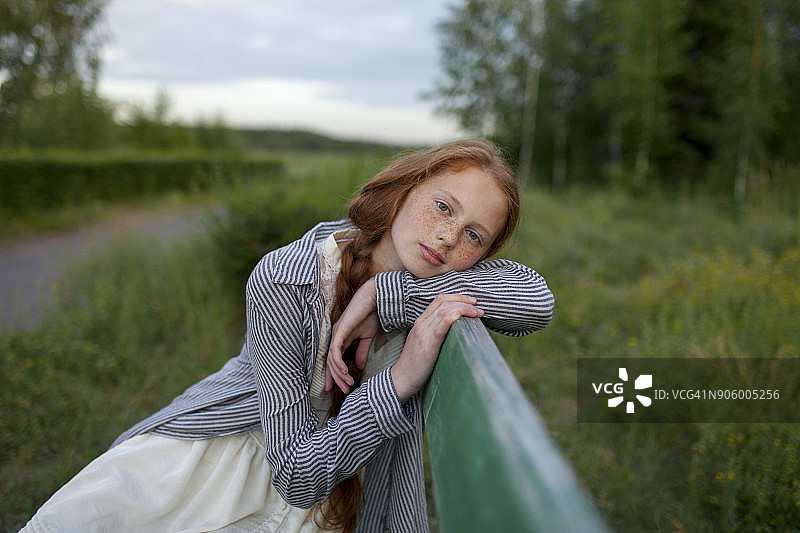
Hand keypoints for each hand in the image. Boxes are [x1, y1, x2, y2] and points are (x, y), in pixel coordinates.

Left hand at [325, 279, 378, 393]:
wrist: (374, 299)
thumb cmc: (370, 314)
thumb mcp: (367, 338)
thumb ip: (361, 351)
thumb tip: (360, 366)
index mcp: (341, 338)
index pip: (333, 360)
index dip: (333, 374)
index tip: (337, 388)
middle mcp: (335, 336)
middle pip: (330, 362)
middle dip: (337, 378)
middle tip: (345, 390)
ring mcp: (336, 333)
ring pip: (331, 359)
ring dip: (339, 373)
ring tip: (348, 384)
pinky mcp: (339, 331)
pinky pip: (335, 351)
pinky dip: (338, 363)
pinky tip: (345, 372)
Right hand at [391, 294, 483, 402]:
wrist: (401, 379)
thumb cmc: (415, 364)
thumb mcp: (424, 343)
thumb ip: (436, 333)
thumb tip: (456, 329)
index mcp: (421, 322)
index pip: (439, 300)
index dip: (457, 297)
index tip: (471, 301)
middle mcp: (421, 324)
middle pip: (443, 302)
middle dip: (463, 300)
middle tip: (477, 306)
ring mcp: (423, 333)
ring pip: (444, 311)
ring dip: (463, 309)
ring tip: (477, 313)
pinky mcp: (427, 344)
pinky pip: (441, 326)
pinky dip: (452, 318)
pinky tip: (462, 317)